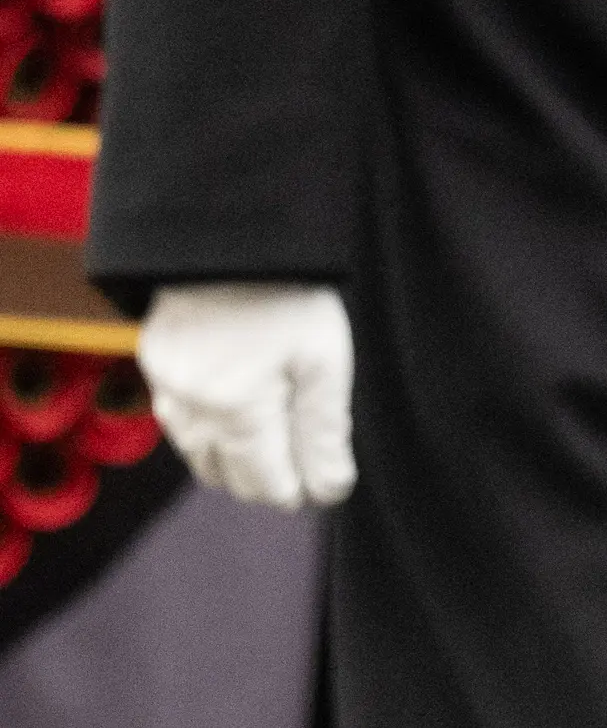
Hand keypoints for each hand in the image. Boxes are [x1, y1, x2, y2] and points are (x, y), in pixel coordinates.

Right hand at [136, 283, 355, 511]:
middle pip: (232, 480)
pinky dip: (212, 431)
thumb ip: (324, 431)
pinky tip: (238, 405)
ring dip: (238, 458)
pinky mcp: (156, 371)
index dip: (303, 486)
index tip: (327, 471)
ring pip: (203, 458)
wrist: (226, 237)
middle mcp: (192, 417)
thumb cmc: (285, 295)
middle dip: (271, 476)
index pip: (269, 487)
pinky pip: (181, 426)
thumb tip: (330, 490)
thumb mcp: (324, 359)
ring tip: (276, 428)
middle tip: (306, 449)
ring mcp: (167, 395)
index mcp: (237, 417)